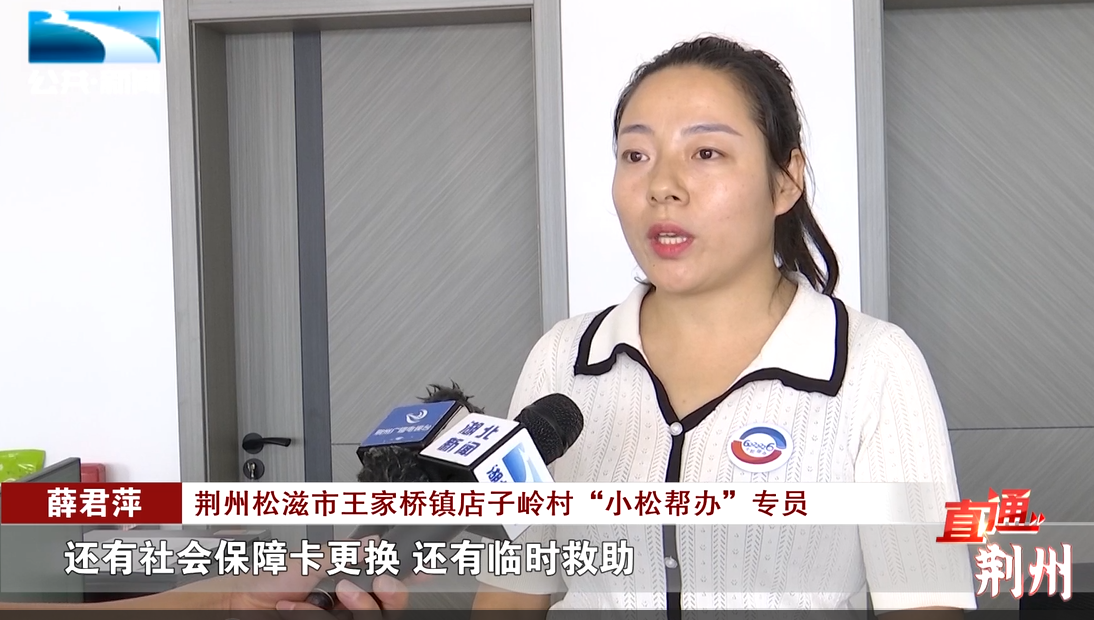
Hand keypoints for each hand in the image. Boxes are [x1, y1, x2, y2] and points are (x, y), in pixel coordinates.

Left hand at [172, 536, 410, 613]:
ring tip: (323, 599)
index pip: (388, 581)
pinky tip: (298, 611)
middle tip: (366, 585)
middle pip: (389, 607)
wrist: (237, 605)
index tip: (424, 570)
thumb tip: (373, 541)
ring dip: (350, 607)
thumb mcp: (309, 559)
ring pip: (368, 618)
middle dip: (385, 596)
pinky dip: (315, 617)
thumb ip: (344, 553)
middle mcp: (347, 605)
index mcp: (349, 580)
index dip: (408, 577)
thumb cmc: (265, 581)